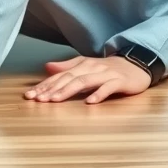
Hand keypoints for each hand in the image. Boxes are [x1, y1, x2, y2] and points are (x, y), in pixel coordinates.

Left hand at [23, 55, 151, 104]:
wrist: (136, 65)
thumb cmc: (108, 69)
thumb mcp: (86, 66)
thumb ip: (67, 67)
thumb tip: (47, 67)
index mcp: (82, 64)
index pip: (60, 75)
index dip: (45, 84)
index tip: (31, 94)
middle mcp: (91, 67)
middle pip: (69, 78)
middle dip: (52, 88)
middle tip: (38, 99)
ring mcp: (105, 74)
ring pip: (84, 81)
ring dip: (68, 91)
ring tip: (55, 100)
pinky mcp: (119, 82)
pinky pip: (107, 88)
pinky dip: (98, 94)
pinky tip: (90, 103)